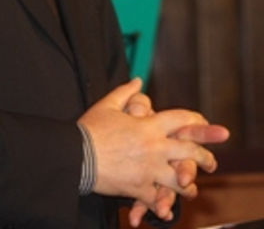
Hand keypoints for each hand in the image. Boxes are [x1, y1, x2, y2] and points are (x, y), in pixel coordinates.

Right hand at [78, 79, 227, 218]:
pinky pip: (157, 200)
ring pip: (179, 181)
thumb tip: (138, 80)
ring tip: (189, 188)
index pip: (180, 120)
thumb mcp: (107, 105)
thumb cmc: (90, 128)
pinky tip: (166, 209)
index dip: (198, 121)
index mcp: (148, 126)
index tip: (210, 125)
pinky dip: (162, 205)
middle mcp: (153, 148)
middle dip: (205, 158)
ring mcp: (148, 170)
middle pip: (190, 152)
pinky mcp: (138, 188)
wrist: (76, 155)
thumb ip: (126, 92)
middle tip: (212, 163)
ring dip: (187, 186)